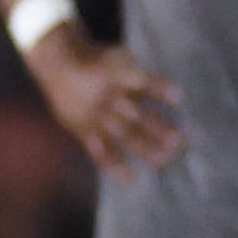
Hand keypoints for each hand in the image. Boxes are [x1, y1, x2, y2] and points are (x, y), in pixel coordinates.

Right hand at [29, 28, 184, 174]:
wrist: (57, 65)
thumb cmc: (100, 62)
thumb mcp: (118, 58)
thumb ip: (140, 78)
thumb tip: (174, 97)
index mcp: (118, 76)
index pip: (143, 82)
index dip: (160, 88)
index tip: (179, 97)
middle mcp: (109, 98)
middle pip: (137, 116)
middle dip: (158, 130)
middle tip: (179, 142)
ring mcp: (96, 116)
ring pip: (122, 135)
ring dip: (144, 149)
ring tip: (164, 161)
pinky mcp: (83, 130)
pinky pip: (98, 149)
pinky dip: (113, 166)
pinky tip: (130, 179)